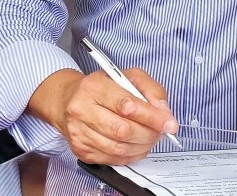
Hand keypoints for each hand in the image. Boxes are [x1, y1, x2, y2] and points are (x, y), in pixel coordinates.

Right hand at [30, 67, 176, 164]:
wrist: (67, 100)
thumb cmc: (101, 87)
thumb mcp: (127, 76)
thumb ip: (150, 89)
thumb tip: (164, 112)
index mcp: (94, 87)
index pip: (127, 105)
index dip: (152, 117)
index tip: (169, 123)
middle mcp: (82, 110)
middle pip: (123, 130)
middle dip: (149, 133)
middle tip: (161, 131)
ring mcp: (79, 132)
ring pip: (119, 148)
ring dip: (142, 146)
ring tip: (149, 137)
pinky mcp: (81, 150)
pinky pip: (112, 159)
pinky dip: (131, 155)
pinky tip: (136, 145)